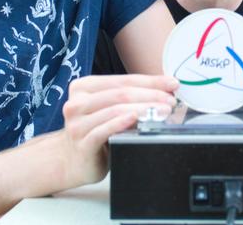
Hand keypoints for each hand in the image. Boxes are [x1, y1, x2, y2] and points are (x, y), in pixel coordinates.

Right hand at [61, 74, 177, 185]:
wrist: (71, 161)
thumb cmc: (95, 131)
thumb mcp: (109, 109)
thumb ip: (128, 97)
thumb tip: (165, 90)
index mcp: (84, 87)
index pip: (123, 80)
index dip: (150, 81)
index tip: (171, 84)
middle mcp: (77, 102)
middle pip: (121, 94)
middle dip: (151, 95)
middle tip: (171, 100)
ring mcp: (77, 123)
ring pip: (115, 110)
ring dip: (144, 109)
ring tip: (163, 112)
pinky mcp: (82, 143)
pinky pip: (103, 130)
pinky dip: (121, 122)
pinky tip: (135, 119)